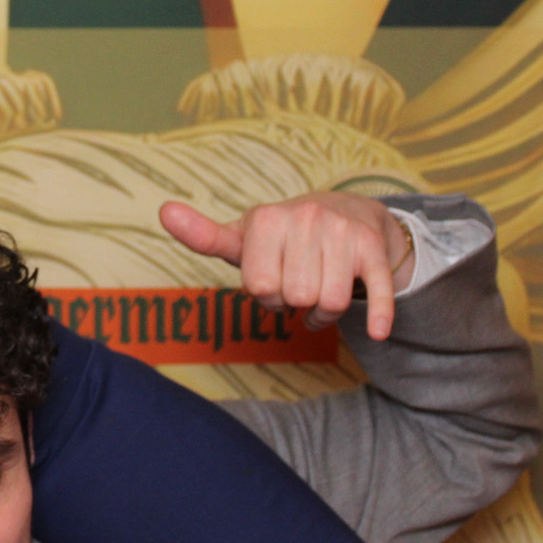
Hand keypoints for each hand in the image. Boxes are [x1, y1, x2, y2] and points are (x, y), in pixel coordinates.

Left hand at [159, 192, 412, 339]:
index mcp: (265, 218)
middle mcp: (304, 216)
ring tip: (319, 295)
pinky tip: (377, 332)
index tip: (270, 281)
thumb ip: (203, 235)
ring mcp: (341, 231)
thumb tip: (164, 211)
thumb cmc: (281, 238)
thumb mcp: (242, 237)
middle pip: (296, 297)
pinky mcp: (372, 248)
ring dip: (325, 313)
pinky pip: (377, 290)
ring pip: (331, 302)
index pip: (260, 288)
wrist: (345, 211)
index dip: (265, 295)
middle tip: (298, 287)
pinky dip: (378, 315)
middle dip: (295, 304)